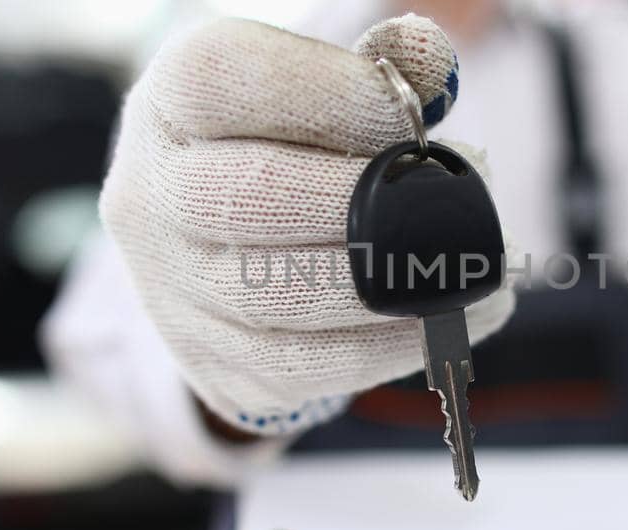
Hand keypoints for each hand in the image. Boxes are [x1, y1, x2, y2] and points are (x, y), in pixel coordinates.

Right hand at [99, 15, 514, 435]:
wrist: (218, 238)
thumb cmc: (285, 140)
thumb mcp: (315, 80)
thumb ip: (380, 65)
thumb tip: (433, 68)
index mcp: (170, 100)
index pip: (228, 82)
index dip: (333, 95)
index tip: (413, 117)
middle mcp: (152, 194)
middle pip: (250, 195)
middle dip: (369, 201)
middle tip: (452, 197)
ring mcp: (175, 290)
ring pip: (280, 297)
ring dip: (396, 286)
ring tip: (476, 267)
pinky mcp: (216, 363)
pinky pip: (304, 367)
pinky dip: (387, 345)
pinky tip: (446, 318)